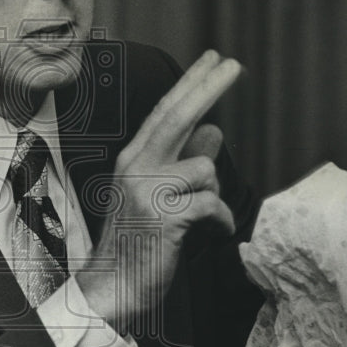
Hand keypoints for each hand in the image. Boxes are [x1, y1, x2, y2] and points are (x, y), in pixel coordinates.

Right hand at [76, 50, 240, 333]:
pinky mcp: (163, 218)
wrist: (113, 287)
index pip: (165, 112)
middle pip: (178, 117)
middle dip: (208, 87)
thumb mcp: (158, 195)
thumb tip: (213, 130)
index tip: (211, 59)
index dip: (191, 84)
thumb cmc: (139, 242)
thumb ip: (184, 161)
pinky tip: (213, 230)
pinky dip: (220, 219)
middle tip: (234, 62)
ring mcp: (147, 191)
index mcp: (133, 159)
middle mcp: (136, 167)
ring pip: (204, 168)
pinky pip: (211, 204)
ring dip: (214, 192)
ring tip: (201, 215)